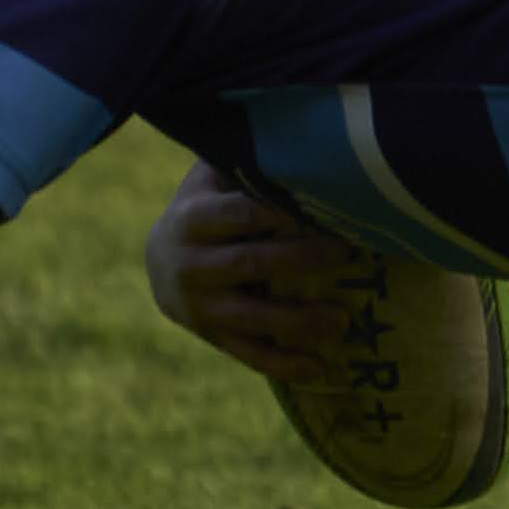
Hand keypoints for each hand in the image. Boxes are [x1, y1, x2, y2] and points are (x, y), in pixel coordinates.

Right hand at [143, 162, 360, 377]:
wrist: (161, 260)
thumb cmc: (207, 205)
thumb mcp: (214, 177)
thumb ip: (247, 164)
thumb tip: (304, 139)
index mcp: (193, 218)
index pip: (242, 214)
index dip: (283, 212)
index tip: (326, 208)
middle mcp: (190, 264)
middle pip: (252, 263)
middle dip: (303, 259)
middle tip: (348, 251)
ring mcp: (199, 306)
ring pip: (253, 317)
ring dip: (299, 321)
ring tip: (343, 320)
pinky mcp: (212, 337)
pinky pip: (250, 355)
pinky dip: (285, 364)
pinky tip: (321, 370)